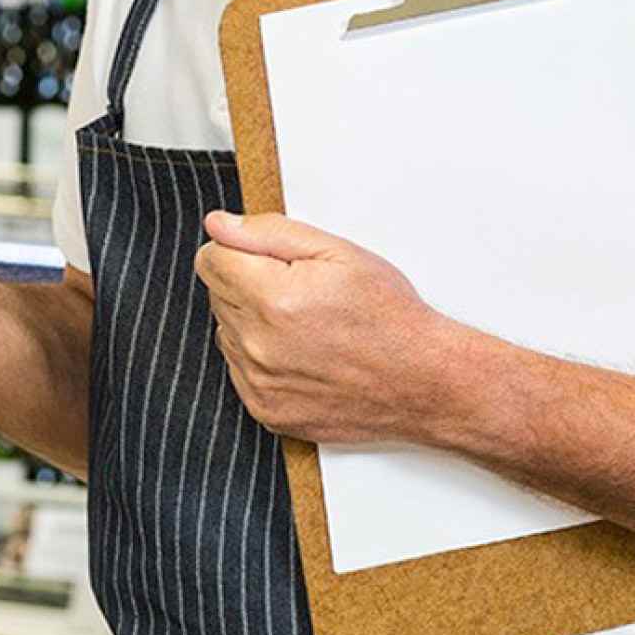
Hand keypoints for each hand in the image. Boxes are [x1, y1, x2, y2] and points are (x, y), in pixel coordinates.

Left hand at [195, 212, 471, 443]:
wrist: (425, 382)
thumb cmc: (390, 315)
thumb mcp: (339, 252)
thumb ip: (268, 232)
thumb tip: (217, 224)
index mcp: (271, 299)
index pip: (209, 259)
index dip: (238, 250)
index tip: (268, 259)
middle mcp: (258, 345)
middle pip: (215, 294)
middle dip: (247, 283)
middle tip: (298, 291)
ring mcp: (259, 383)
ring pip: (225, 332)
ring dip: (252, 322)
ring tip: (304, 324)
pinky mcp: (265, 410)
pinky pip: (240, 371)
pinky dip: (261, 359)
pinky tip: (301, 354)